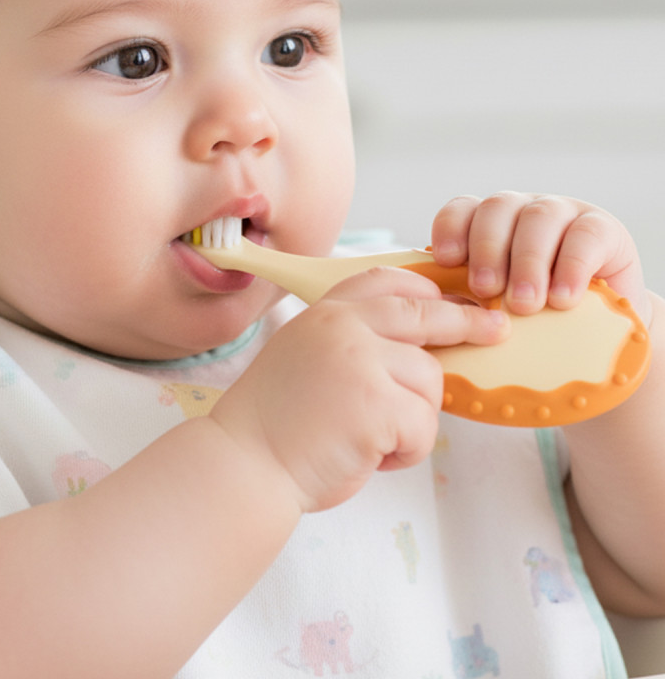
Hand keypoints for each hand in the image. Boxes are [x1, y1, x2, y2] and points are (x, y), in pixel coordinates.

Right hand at [209, 267, 507, 514]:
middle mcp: (342, 327)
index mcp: (324, 313)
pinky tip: (369, 457)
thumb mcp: (307, 356)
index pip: (385, 279)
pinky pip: (424, 425)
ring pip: (430, 380)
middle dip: (467, 321)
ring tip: (370, 439)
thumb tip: (421, 344)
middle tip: (496, 327)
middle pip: (424, 313)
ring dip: (413, 418)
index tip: (453, 297)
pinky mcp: (377, 405)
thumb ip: (354, 340)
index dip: (426, 287)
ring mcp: (360, 362)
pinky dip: (406, 451)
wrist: (246, 463)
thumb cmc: (278, 422)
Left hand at [430, 192, 650, 325]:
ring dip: (527, 261)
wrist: (596, 338)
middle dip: (487, 250)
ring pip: (538, 218)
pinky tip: (563, 299)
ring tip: (524, 304)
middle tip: (484, 290)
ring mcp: (563, 213)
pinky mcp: (604, 229)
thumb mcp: (491, 308)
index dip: (450, 230)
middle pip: (496, 210)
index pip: (461, 210)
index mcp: (485, 223)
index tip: (446, 261)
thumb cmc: (528, 324)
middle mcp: (521, 211)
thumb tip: (432, 318)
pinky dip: (572, 267)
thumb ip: (462, 303)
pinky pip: (586, 236)